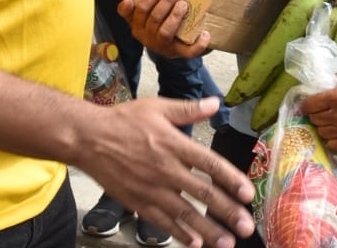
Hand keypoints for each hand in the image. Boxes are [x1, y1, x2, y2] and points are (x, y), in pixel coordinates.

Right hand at [77, 97, 255, 247]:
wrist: (88, 138)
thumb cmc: (123, 120)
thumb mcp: (157, 107)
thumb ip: (188, 109)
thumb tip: (215, 103)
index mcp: (173, 144)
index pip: (209, 164)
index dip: (231, 179)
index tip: (248, 193)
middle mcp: (166, 169)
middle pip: (202, 194)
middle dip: (227, 212)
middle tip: (246, 226)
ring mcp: (152, 189)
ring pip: (185, 213)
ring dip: (208, 230)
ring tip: (227, 242)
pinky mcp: (138, 202)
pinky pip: (162, 222)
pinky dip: (179, 233)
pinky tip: (194, 243)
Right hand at [118, 0, 209, 57]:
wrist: (167, 47)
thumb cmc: (154, 25)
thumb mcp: (140, 17)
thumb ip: (131, 8)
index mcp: (137, 27)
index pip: (139, 12)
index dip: (149, 0)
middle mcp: (148, 38)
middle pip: (154, 19)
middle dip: (166, 3)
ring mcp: (163, 47)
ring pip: (165, 32)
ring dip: (175, 17)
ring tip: (184, 4)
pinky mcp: (179, 53)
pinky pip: (188, 52)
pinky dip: (198, 45)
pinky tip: (205, 34)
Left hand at [299, 73, 336, 151]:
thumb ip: (328, 83)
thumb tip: (310, 87)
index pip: (309, 106)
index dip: (306, 105)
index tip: (308, 105)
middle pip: (314, 119)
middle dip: (315, 114)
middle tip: (321, 111)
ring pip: (322, 132)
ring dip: (323, 126)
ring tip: (330, 119)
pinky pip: (333, 145)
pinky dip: (332, 139)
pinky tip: (336, 130)